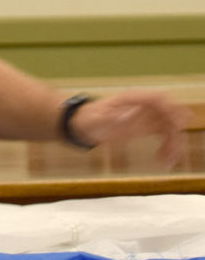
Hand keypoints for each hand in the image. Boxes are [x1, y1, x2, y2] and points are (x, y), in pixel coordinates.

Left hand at [70, 91, 191, 166]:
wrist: (83, 125)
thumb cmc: (88, 119)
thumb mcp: (96, 118)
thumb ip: (111, 117)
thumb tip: (127, 116)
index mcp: (131, 98)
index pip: (157, 98)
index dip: (169, 109)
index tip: (175, 124)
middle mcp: (143, 106)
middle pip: (169, 113)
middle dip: (175, 129)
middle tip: (173, 148)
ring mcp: (147, 116)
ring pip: (170, 126)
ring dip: (174, 142)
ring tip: (167, 161)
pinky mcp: (147, 128)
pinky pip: (165, 135)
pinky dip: (168, 147)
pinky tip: (164, 160)